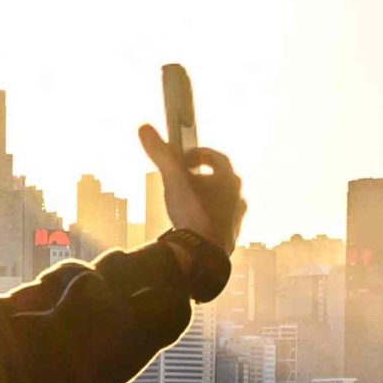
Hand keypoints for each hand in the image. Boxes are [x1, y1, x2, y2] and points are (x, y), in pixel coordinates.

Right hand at [137, 125, 244, 251]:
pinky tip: (192, 222)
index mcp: (228, 179)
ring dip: (206, 196)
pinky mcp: (231, 233)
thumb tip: (145, 128)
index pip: (216, 157)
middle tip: (182, 178)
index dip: (198, 154)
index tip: (183, 157)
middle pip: (220, 178)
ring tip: (186, 201)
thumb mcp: (173, 179)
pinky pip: (221, 219)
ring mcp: (236, 216)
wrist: (203, 254)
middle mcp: (237, 195)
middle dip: (201, 175)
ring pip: (222, 199)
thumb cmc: (193, 213)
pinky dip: (208, 216)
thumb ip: (161, 154)